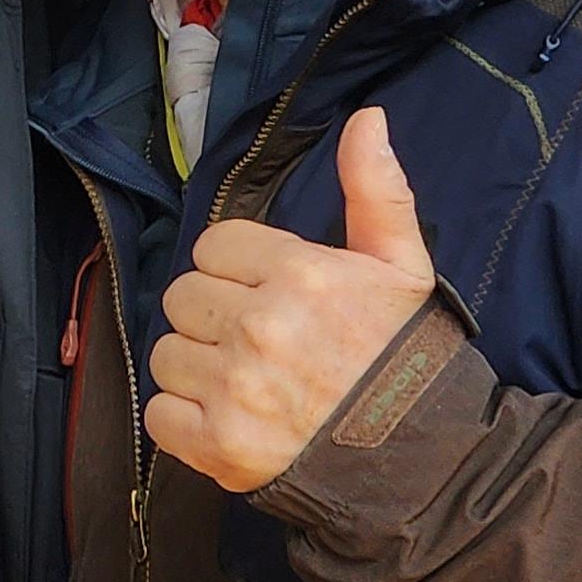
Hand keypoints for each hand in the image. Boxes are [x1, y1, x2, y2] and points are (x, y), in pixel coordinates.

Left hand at [143, 104, 436, 493]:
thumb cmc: (405, 360)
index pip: (214, 246)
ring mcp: (235, 388)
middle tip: (258, 342)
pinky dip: (183, 419)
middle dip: (214, 315)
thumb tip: (366, 118)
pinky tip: (226, 418)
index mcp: (299, 273)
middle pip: (183, 296)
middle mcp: (260, 326)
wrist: (422, 462)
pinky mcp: (218, 445)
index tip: (268, 294)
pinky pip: (159, 413)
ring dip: (197, 367)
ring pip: (167, 354)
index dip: (237, 269)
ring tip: (246, 382)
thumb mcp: (402, 267)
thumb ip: (375, 189)